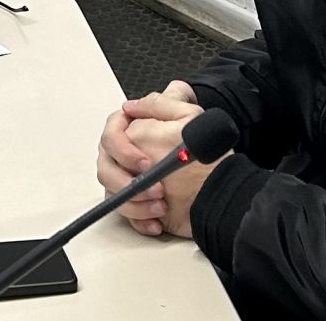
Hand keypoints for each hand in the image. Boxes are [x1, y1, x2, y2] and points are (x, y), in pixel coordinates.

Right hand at [123, 109, 214, 238]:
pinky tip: (156, 221)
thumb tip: (131, 106)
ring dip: (135, 202)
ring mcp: (131, 181)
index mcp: (136, 132)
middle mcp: (128, 156)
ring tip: (160, 206)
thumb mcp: (188, 117)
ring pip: (114, 193)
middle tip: (155, 188)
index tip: (145, 163)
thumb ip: (158, 104)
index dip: (123, 150)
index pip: (111, 136)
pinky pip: (127, 214)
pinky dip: (140, 219)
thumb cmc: (205, 155)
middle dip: (128, 182)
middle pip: (106, 168)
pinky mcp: (137, 203)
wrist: (219, 190)